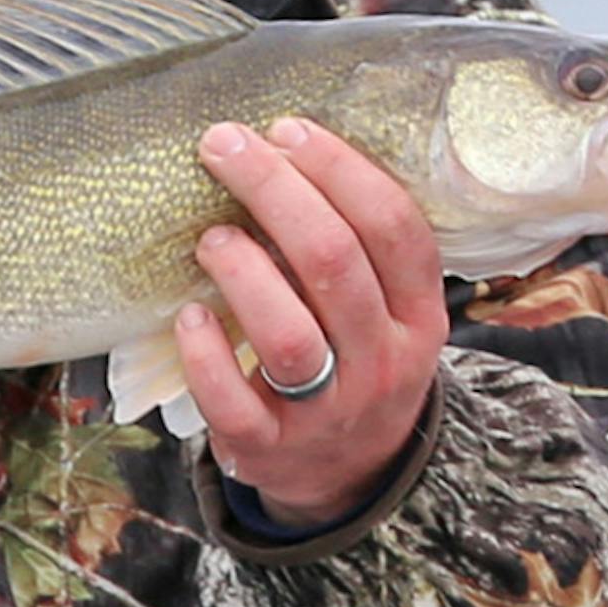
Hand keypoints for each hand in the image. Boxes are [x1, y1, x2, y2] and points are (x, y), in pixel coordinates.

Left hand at [178, 118, 446, 526]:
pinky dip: (204, 354)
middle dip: (275, 192)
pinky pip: (234, 402)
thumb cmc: (354, 363)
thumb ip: (356, 251)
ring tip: (211, 238)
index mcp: (420, 316)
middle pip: (334, 263)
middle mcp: (383, 363)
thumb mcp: (386, 314)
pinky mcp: (269, 449)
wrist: (349, 477)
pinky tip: (187, 316)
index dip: (340, 170)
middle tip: (225, 148)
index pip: (394, 228)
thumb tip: (282, 148)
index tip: (287, 130)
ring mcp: (328, 411)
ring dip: (243, 271)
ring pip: (289, 334)